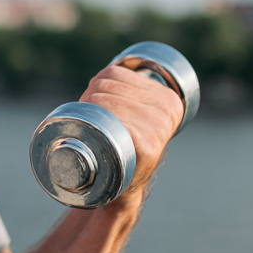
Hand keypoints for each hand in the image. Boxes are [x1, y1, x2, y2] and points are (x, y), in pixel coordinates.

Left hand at [79, 66, 183, 196]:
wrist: (121, 190)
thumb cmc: (121, 147)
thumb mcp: (136, 115)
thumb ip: (132, 91)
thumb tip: (123, 62)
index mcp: (168, 98)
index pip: (113, 72)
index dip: (94, 86)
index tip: (95, 107)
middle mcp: (166, 109)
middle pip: (104, 85)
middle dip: (86, 99)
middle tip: (89, 123)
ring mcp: (157, 127)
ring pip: (101, 100)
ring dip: (84, 111)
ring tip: (92, 130)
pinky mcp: (145, 144)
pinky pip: (109, 122)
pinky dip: (94, 126)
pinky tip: (100, 138)